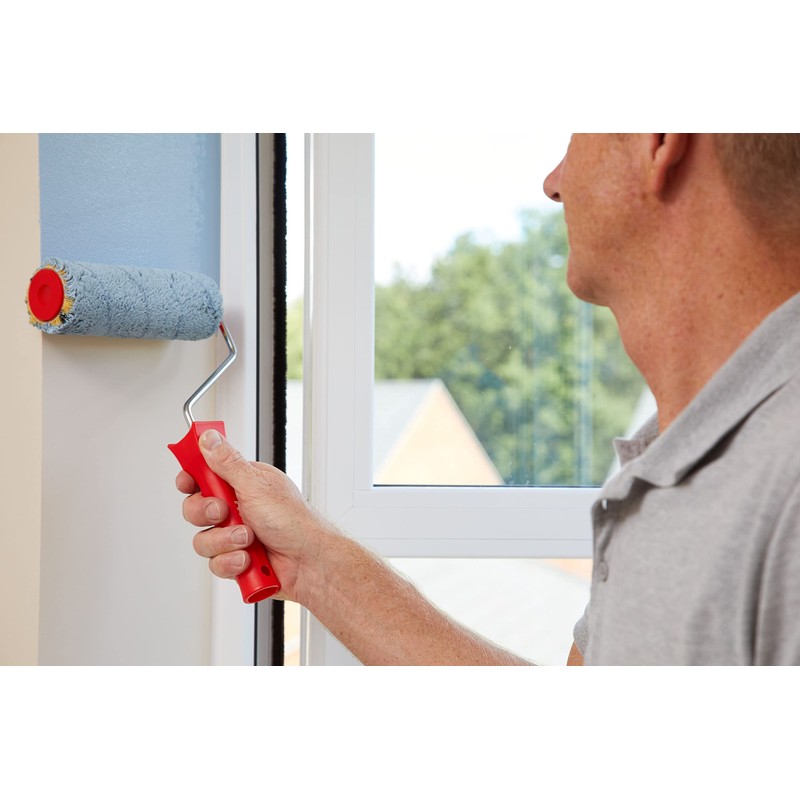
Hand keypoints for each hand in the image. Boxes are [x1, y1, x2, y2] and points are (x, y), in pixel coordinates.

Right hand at [176, 429, 326, 601]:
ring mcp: (235, 534)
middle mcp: (237, 507)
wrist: (308, 562)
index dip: (191, 478)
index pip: (205, 474)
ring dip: (225, 541)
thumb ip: (227, 462)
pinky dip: (231, 562)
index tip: (187, 482)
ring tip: (248, 539)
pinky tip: (248, 558)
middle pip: (195, 508)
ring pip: (203, 539)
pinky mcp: (235, 558)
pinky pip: (214, 563)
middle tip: (225, 512)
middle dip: (208, 514)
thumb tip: (209, 438)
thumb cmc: (294, 521)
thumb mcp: (256, 484)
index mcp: (242, 483)